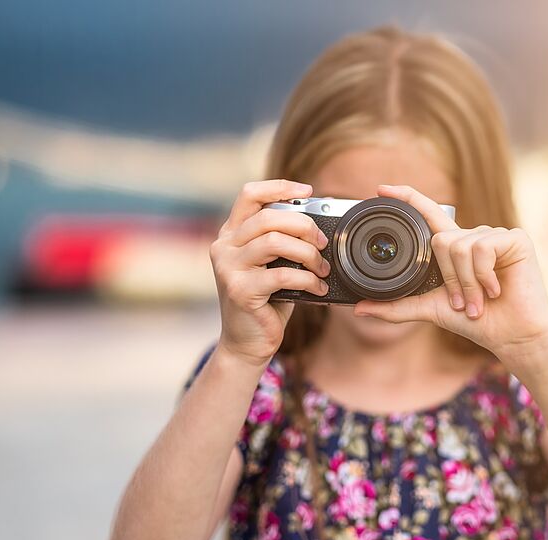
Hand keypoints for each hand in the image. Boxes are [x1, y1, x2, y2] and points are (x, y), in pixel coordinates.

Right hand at [210, 180, 330, 365]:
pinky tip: (318, 289)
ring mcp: (227, 268)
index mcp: (231, 234)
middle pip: (268, 217)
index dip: (280, 187)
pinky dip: (307, 280)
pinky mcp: (239, 290)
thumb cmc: (266, 301)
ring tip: (323, 269)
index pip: (250, 194)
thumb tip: (320, 226)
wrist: (247, 343)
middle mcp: (224, 246)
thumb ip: (284, 243)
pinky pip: (281, 275)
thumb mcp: (272, 265)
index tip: (308, 191)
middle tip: (324, 244)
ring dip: (308, 254)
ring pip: (274, 241)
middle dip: (304, 226)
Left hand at [354, 185, 547, 370]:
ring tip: (480, 300)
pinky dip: (483, 275)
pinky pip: (481, 248)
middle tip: (463, 302)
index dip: (407, 199)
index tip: (381, 189)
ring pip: (459, 245)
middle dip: (449, 278)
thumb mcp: (432, 310)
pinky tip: (496, 289)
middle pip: (440, 239)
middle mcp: (475, 236)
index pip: (429, 214)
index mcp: (456, 248)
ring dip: (466, 282)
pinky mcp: (515, 239)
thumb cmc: (478, 322)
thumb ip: (397, 307)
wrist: (512, 335)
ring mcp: (496, 235)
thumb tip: (359, 308)